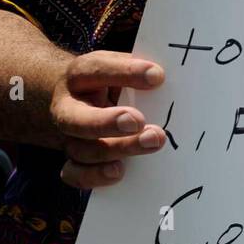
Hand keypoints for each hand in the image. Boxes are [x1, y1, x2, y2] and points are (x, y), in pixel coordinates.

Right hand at [51, 51, 166, 187]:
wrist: (80, 98)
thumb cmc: (111, 82)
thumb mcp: (122, 68)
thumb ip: (142, 71)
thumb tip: (175, 78)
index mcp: (81, 76)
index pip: (95, 69)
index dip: (124, 72)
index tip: (157, 76)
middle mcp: (68, 107)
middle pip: (76, 118)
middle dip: (107, 122)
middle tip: (138, 121)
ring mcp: (68, 137)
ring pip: (83, 149)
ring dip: (118, 149)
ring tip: (152, 142)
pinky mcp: (73, 160)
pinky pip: (75, 173)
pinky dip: (95, 176)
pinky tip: (119, 172)